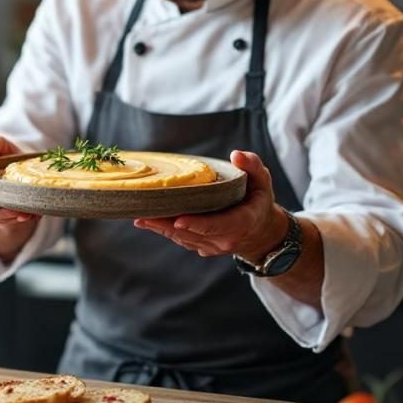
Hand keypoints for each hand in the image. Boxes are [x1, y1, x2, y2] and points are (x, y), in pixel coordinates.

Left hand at [133, 150, 287, 259]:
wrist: (261, 231)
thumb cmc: (258, 200)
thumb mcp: (262, 180)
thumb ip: (252, 166)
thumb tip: (236, 154)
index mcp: (242, 222)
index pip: (217, 225)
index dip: (197, 224)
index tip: (178, 220)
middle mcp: (226, 239)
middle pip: (193, 233)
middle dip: (167, 224)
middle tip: (144, 214)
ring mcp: (213, 246)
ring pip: (183, 238)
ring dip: (161, 228)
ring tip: (140, 216)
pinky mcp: (203, 247)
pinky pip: (182, 239)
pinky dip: (164, 231)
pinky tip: (147, 222)